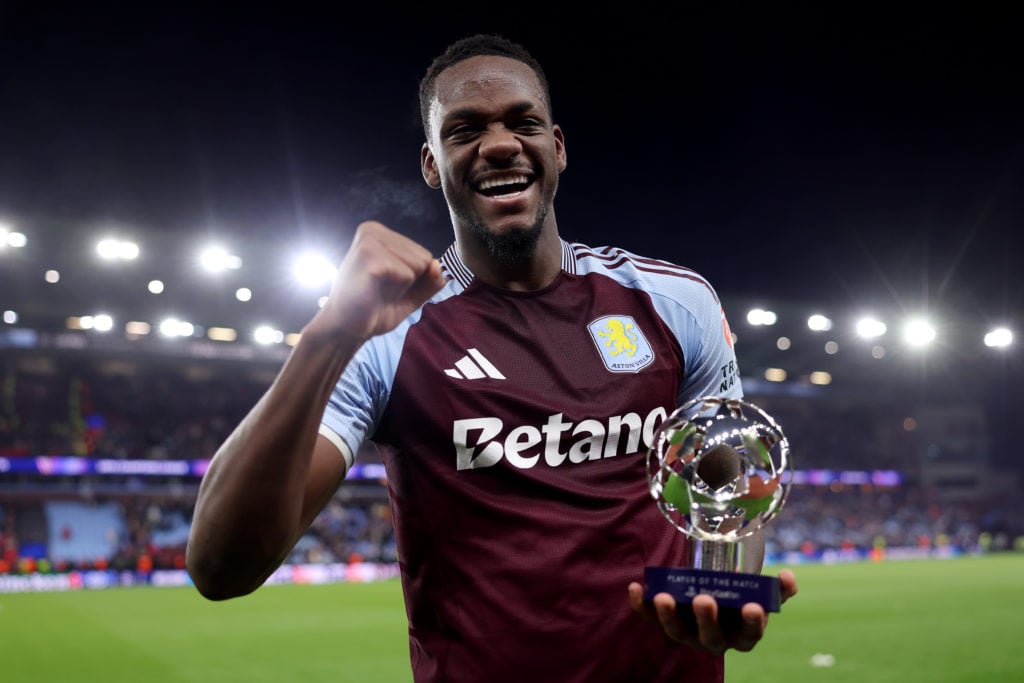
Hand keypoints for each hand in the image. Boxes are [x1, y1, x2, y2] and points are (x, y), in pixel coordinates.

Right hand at [317, 221, 446, 341]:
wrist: (345, 329)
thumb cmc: (375, 309)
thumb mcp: (410, 294)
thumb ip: (429, 281)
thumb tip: (438, 265)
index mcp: (380, 233)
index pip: (425, 255)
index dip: (412, 280)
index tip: (387, 286)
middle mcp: (373, 230)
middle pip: (424, 259)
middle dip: (408, 283)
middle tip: (380, 291)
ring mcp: (369, 240)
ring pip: (418, 265)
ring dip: (401, 287)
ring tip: (376, 291)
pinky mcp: (368, 255)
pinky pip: (407, 274)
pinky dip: (395, 291)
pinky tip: (372, 292)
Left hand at [627, 569, 797, 654]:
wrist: (715, 594)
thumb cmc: (740, 596)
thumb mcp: (760, 593)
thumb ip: (776, 589)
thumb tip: (788, 578)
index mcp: (741, 634)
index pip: (749, 634)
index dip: (752, 622)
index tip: (753, 607)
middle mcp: (714, 639)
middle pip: (711, 637)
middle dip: (707, 619)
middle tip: (704, 599)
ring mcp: (688, 633)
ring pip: (677, 632)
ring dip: (669, 615)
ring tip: (664, 597)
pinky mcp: (665, 621)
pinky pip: (650, 617)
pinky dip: (641, 605)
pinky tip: (635, 588)